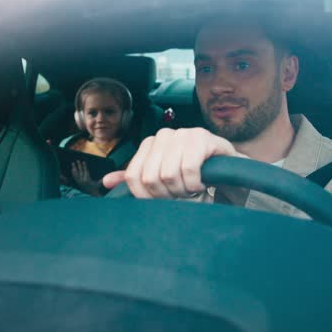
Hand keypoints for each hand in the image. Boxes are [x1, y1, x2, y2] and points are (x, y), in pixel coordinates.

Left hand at [71, 160, 101, 195]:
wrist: (91, 194)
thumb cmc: (96, 188)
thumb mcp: (99, 184)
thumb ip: (102, 180)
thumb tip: (107, 177)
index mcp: (87, 180)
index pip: (85, 171)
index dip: (84, 166)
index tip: (83, 161)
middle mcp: (82, 181)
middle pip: (80, 171)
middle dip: (79, 165)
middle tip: (77, 160)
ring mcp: (79, 182)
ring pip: (76, 174)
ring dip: (74, 168)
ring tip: (73, 163)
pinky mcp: (77, 183)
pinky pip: (75, 177)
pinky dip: (73, 173)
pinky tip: (72, 169)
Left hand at [102, 128, 240, 198]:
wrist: (225, 165)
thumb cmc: (191, 172)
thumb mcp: (161, 175)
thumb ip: (135, 178)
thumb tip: (106, 182)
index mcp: (149, 143)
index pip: (133, 176)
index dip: (148, 196)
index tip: (163, 198)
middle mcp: (163, 135)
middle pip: (151, 178)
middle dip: (167, 194)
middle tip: (181, 193)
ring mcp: (182, 134)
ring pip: (169, 175)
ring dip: (183, 190)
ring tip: (192, 186)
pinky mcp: (202, 137)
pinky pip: (189, 170)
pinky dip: (195, 183)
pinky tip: (201, 181)